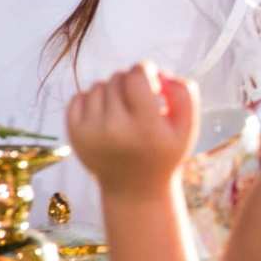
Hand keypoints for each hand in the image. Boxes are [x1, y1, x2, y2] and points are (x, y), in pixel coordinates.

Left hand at [67, 63, 198, 196]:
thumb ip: (182, 94)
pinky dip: (92, 100)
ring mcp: (90, 131)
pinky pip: (79, 96)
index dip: (146, 70)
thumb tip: (160, 72)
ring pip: (98, 85)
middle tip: (139, 102)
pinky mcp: (74, 133)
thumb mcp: (186, 129)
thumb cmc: (163, 153)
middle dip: (130, 83)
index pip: (137, 75)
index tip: (151, 82)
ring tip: (123, 112)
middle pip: (118, 78)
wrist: (134, 189)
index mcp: (145, 127)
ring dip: (112, 92)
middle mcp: (114, 129)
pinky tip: (105, 116)